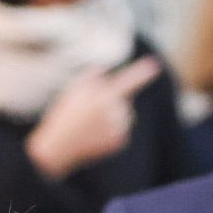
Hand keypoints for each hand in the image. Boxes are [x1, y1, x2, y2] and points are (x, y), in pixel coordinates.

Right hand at [25, 56, 164, 180]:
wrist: (57, 148)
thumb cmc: (63, 118)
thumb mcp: (72, 92)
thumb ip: (90, 77)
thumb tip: (103, 70)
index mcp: (102, 96)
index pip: (126, 82)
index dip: (141, 72)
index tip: (155, 64)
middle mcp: (114, 111)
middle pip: (123, 102)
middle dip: (112, 104)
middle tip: (88, 115)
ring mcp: (118, 127)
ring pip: (124, 117)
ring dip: (112, 118)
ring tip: (90, 127)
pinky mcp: (120, 141)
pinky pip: (122, 131)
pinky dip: (111, 133)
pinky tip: (95, 137)